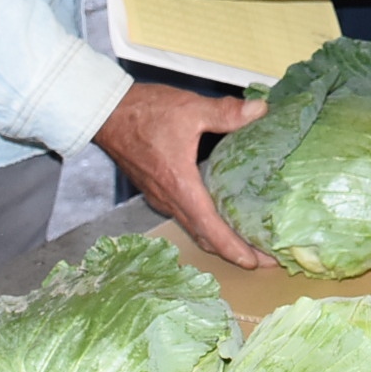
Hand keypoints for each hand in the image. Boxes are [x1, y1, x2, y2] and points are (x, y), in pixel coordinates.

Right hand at [97, 84, 274, 267]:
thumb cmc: (143, 112)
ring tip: (247, 241)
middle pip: (204, 236)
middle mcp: (169, 199)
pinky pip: (184, 215)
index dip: (234, 249)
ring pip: (193, 227)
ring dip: (219, 239)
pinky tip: (220, 213)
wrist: (106, 112)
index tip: (257, 262)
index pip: (210, 229)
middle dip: (234, 251)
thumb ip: (225, 112)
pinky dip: (205, 224)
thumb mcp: (190, 109)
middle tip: (264, 258)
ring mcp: (160, 196)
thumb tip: (259, 110)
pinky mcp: (155, 189)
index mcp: (180, 186)